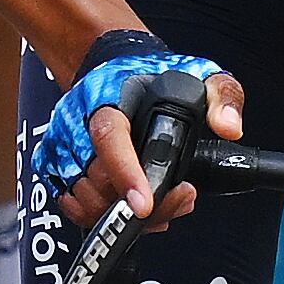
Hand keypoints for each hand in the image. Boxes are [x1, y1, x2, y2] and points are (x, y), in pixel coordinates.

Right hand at [37, 34, 242, 233]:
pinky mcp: (54, 167)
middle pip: (99, 183)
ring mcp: (63, 148)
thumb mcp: (199, 73)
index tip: (145, 203)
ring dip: (122, 215)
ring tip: (159, 203)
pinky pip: (73, 208)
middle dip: (140, 204)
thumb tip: (229, 127)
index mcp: (107, 99)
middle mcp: (77, 124)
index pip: (109, 138)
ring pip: (85, 203)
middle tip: (179, 197)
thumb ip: (221, 96)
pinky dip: (101, 218)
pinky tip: (131, 207)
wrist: (117, 66)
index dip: (126, 174)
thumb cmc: (154, 74)